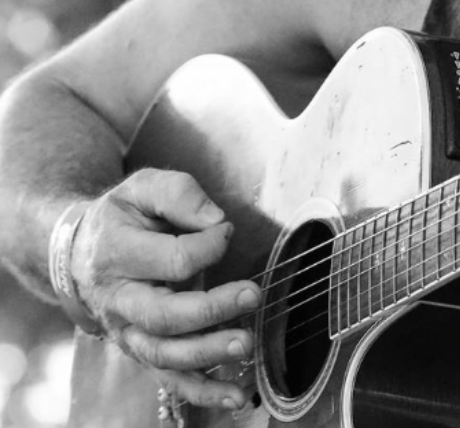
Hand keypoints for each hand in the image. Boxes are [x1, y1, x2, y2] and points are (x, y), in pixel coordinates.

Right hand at [69, 168, 259, 410]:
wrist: (81, 251)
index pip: (174, 259)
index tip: (226, 230)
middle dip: (212, 309)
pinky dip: (202, 392)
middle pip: (165, 316)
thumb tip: (216, 220)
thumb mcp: (144, 187)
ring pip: (166, 354)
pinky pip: (170, 381)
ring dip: (208, 354)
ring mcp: (129, 332)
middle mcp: (119, 300)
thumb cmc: (124, 216)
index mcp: (118, 254)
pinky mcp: (142, 351)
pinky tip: (236, 396)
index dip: (209, 245)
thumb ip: (180, 195)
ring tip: (247, 346)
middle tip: (253, 294)